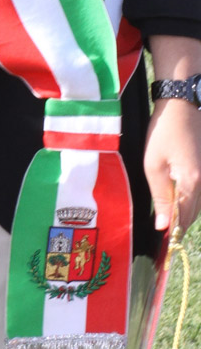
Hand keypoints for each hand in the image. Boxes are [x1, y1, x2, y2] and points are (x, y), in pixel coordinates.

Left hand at [144, 99, 200, 232]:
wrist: (181, 106)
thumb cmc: (163, 133)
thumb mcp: (153, 166)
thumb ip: (161, 197)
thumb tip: (164, 225)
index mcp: (192, 182)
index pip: (185, 217)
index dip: (174, 232)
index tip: (163, 242)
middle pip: (194, 213)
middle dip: (179, 224)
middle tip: (163, 231)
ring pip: (199, 204)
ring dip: (184, 212)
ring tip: (167, 216)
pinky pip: (200, 191)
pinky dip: (189, 199)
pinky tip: (176, 198)